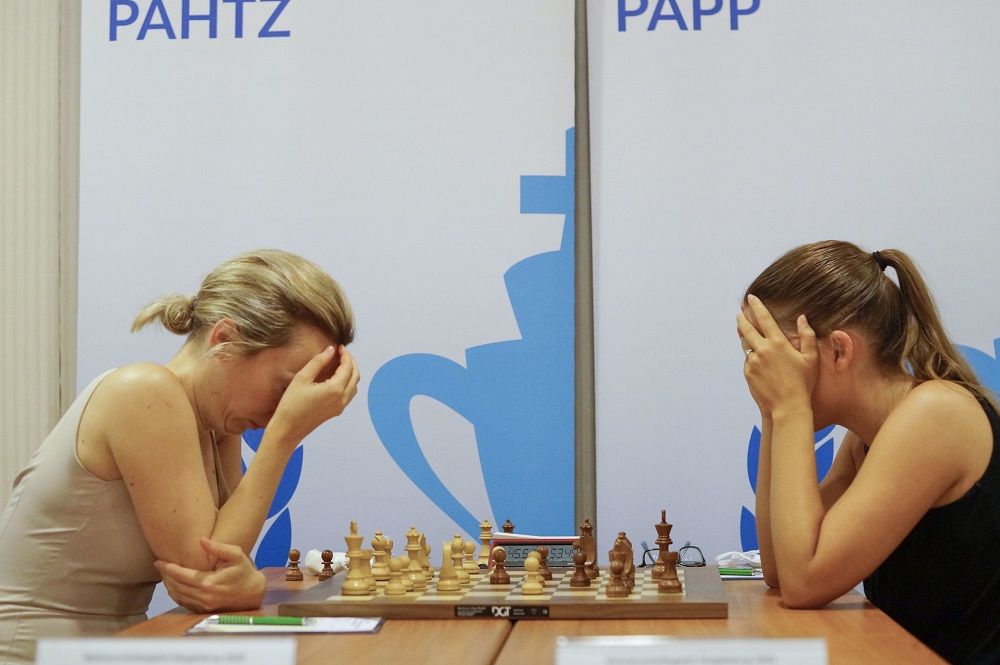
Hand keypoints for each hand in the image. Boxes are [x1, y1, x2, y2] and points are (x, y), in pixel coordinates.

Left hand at [154, 537, 265, 612]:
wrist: (253, 592)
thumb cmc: (244, 571)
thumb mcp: (236, 555)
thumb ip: (218, 547)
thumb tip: (201, 540)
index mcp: (209, 582)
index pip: (181, 575)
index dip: (168, 568)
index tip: (158, 561)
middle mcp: (204, 596)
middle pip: (176, 586)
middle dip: (165, 576)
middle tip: (159, 566)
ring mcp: (203, 605)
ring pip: (178, 596)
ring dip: (168, 585)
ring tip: (164, 575)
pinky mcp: (204, 610)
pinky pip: (184, 603)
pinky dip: (175, 594)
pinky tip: (173, 586)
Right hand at [269, 345, 360, 443]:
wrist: (288, 429)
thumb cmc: (291, 404)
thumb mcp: (301, 378)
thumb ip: (318, 362)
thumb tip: (331, 350)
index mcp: (335, 389)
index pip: (348, 367)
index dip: (345, 355)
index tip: (339, 347)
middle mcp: (342, 398)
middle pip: (355, 375)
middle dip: (351, 362)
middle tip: (341, 353)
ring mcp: (341, 406)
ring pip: (354, 385)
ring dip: (351, 372)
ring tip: (340, 363)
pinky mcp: (337, 411)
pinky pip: (349, 394)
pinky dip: (348, 382)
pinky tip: (337, 377)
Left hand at [736, 295, 817, 418]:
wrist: (788, 406)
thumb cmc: (803, 383)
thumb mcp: (811, 359)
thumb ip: (807, 336)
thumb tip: (802, 318)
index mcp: (778, 343)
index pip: (764, 318)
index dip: (756, 306)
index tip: (751, 297)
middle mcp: (762, 350)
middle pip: (747, 328)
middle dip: (743, 319)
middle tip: (739, 313)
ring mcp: (753, 361)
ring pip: (746, 345)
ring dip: (745, 337)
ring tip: (744, 333)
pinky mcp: (748, 372)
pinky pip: (748, 361)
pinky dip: (751, 358)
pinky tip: (758, 361)